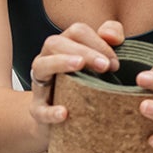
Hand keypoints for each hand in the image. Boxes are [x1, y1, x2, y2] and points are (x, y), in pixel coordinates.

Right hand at [28, 19, 124, 148]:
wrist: (65, 120)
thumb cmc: (87, 83)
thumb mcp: (102, 59)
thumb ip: (111, 39)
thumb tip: (113, 36)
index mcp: (65, 46)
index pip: (77, 32)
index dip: (98, 42)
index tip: (115, 63)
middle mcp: (48, 59)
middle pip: (56, 43)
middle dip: (83, 50)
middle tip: (105, 66)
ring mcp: (40, 84)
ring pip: (41, 66)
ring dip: (60, 63)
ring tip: (79, 65)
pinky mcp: (38, 110)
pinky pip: (39, 109)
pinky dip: (50, 111)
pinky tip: (64, 113)